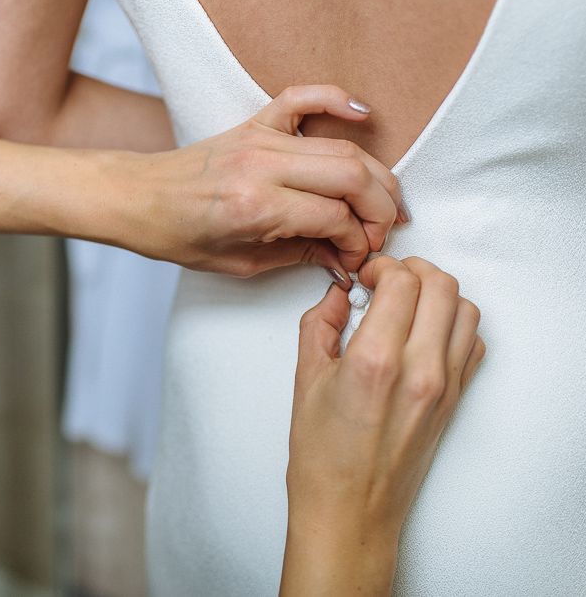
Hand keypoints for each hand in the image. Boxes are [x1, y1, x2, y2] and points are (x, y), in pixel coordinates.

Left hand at [131, 85, 405, 281]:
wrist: (138, 198)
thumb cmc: (178, 235)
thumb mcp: (240, 263)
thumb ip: (299, 256)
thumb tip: (343, 257)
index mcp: (255, 206)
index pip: (335, 218)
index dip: (358, 242)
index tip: (356, 257)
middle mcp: (262, 166)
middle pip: (351, 174)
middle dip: (380, 207)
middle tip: (383, 230)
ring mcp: (259, 138)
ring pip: (342, 144)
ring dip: (374, 173)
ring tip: (384, 200)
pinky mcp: (255, 123)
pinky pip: (304, 97)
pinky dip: (338, 99)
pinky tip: (365, 115)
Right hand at [281, 256, 484, 595]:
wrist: (350, 510)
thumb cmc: (323, 457)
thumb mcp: (305, 379)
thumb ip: (320, 323)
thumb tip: (337, 295)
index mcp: (375, 360)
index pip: (402, 281)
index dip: (382, 267)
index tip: (365, 277)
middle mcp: (419, 369)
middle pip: (441, 285)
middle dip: (412, 269)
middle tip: (385, 280)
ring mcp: (443, 386)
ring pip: (465, 309)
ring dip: (437, 293)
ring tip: (407, 302)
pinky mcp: (454, 400)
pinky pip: (472, 343)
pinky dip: (455, 323)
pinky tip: (425, 330)